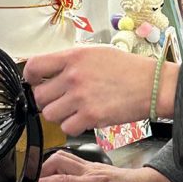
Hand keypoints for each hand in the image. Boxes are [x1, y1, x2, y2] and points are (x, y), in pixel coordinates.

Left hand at [24, 45, 177, 134]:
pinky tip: (84, 118)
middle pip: (39, 96)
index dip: (30, 77)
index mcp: (74, 57)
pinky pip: (66, 128)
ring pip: (49, 114)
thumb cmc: (127, 69)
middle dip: (47, 100)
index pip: (34, 67)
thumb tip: (50, 69)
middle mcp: (74, 76)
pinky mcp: (90, 116)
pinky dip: (73, 126)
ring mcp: (81, 97)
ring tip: (74, 109)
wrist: (152, 85)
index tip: (35, 82)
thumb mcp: (97, 53)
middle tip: (60, 99)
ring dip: (59, 115)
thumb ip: (71, 60)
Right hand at [38, 150, 179, 181]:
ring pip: (67, 157)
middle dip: (44, 168)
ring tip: (43, 177)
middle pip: (61, 160)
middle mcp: (93, 173)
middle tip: (34, 181)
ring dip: (52, 164)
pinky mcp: (99, 169)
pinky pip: (75, 162)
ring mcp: (96, 169)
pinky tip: (62, 178)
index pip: (65, 180)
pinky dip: (63, 166)